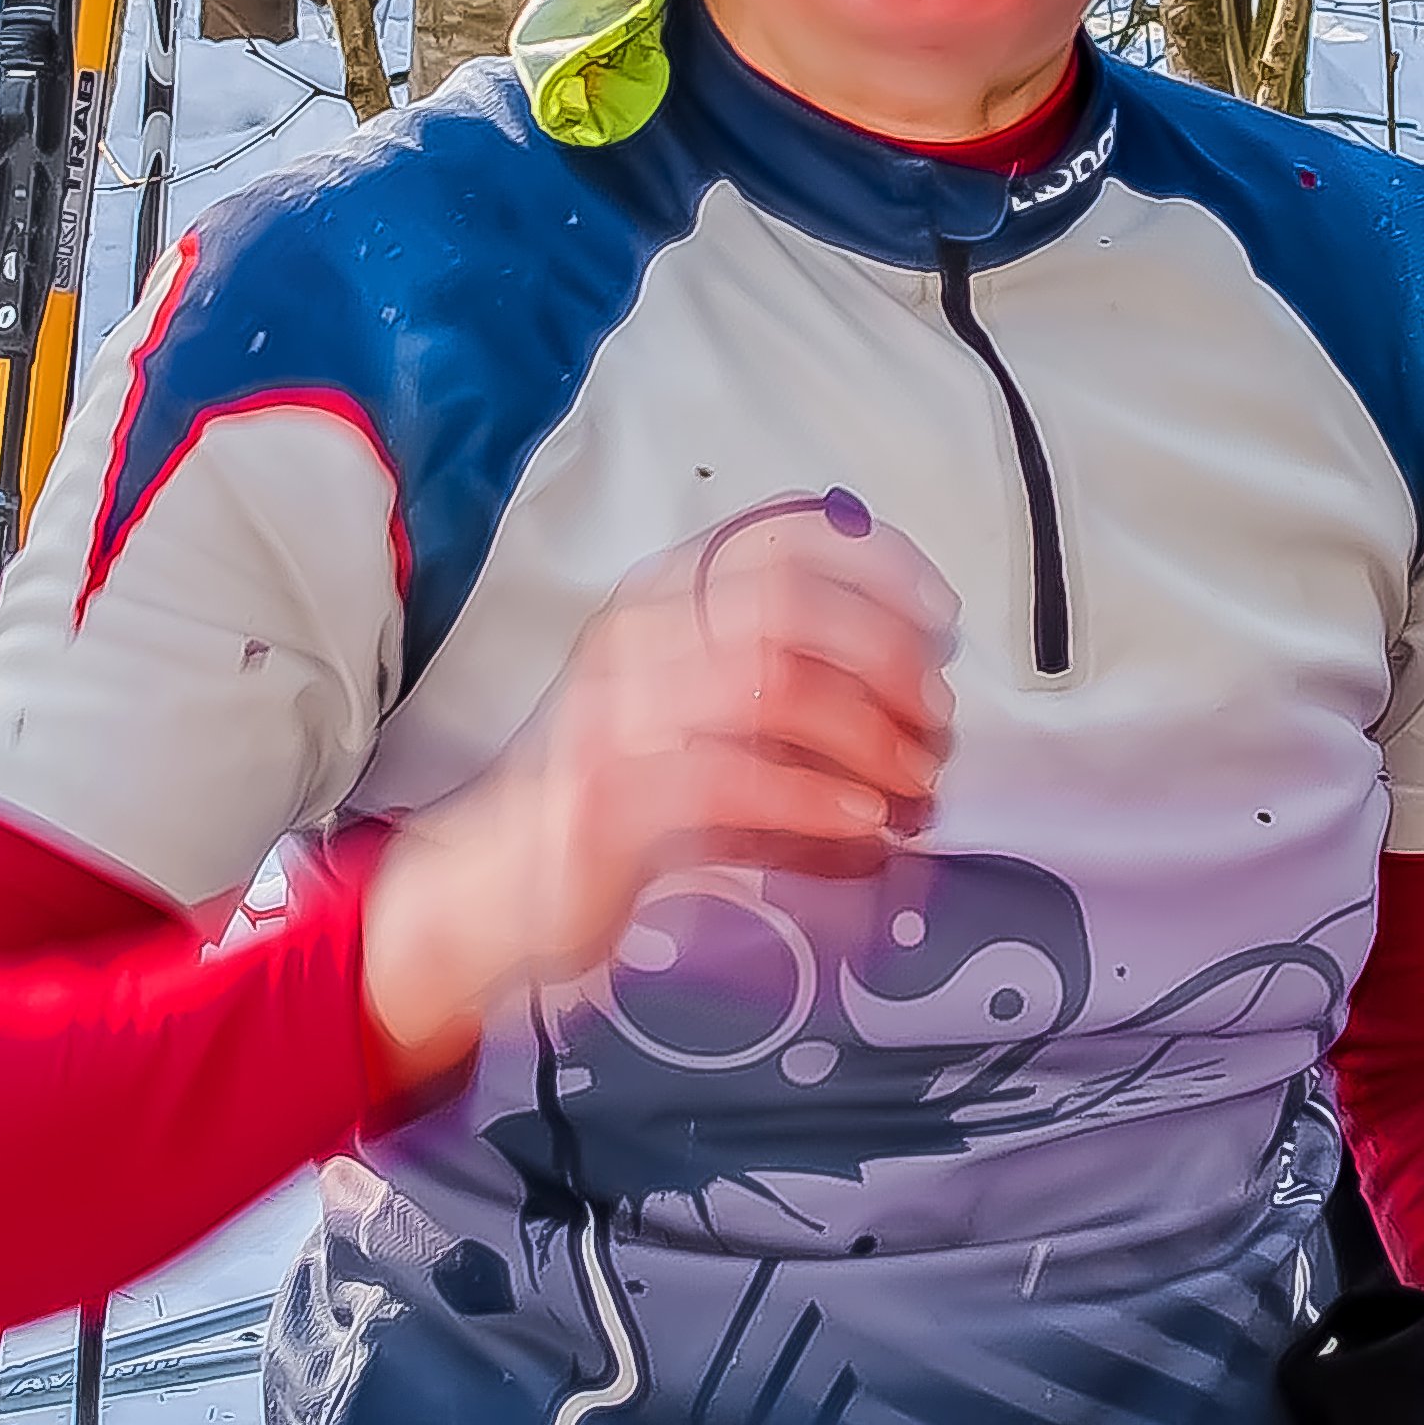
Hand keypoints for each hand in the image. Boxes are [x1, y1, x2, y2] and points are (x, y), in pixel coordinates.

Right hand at [361, 491, 957, 1080]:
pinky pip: (738, 776)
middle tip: (938, 721)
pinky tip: (867, 827)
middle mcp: (636, 631)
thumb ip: (790, 696)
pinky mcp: (609, 792)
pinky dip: (820, 799)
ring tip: (917, 784)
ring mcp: (616, 708)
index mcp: (661, 595)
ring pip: (775, 680)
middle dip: (888, 655)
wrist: (483, 891)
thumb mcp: (705, 728)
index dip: (879, 562)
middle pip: (793, 600)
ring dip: (869, 733)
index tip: (940, 617)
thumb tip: (919, 704)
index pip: (783, 533)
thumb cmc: (614, 805)